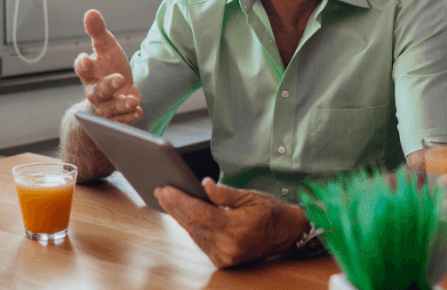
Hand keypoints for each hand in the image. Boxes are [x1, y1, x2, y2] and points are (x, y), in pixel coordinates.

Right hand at [74, 9, 142, 124]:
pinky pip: (121, 120)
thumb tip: (91, 12)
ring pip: (110, 108)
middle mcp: (95, 91)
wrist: (116, 90)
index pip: (82, 69)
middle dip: (107, 86)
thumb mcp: (106, 47)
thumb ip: (98, 32)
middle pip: (97, 92)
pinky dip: (130, 117)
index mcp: (90, 73)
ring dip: (122, 105)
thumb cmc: (109, 65)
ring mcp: (106, 106)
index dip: (83, 64)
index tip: (87, 58)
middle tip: (119, 79)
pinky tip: (138, 111)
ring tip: (133, 100)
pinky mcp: (117, 117)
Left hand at [154, 178, 309, 267]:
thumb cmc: (269, 212)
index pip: (200, 212)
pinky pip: (202, 242)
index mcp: (236, 226)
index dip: (181, 200)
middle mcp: (229, 244)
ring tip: (168, 201)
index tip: (167, 189)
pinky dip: (192, 228)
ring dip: (180, 217)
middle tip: (161, 191)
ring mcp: (225, 255)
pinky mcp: (223, 261)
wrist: (285, 234)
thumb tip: (204, 184)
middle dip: (175, 207)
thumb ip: (225, 192)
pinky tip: (183, 216)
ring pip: (195, 234)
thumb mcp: (250, 195)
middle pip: (193, 224)